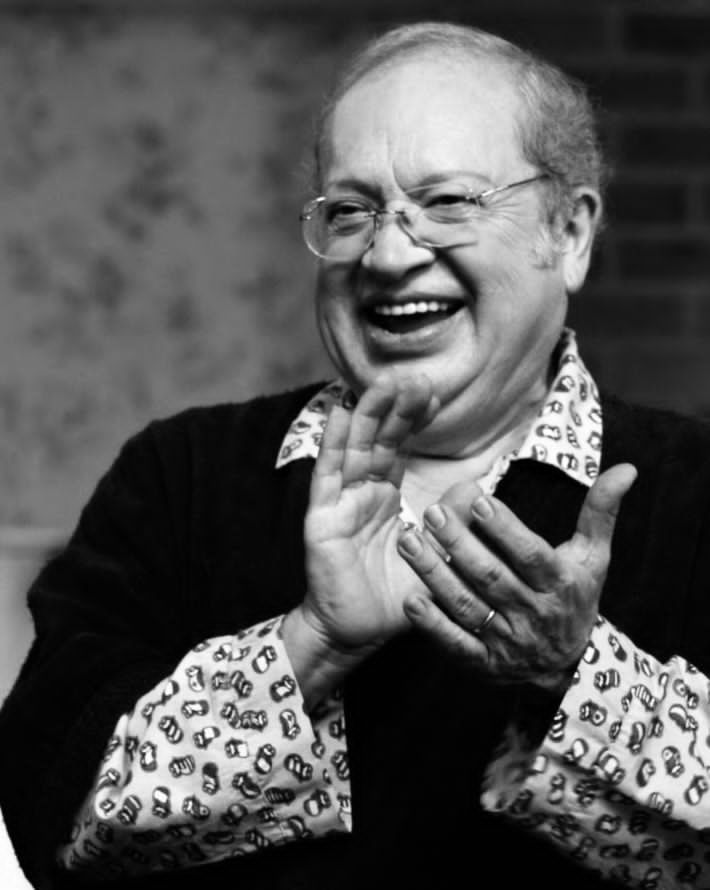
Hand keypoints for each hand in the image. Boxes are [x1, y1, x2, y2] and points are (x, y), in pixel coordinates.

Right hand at [288, 375, 438, 676]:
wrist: (358, 632)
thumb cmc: (394, 597)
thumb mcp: (435, 555)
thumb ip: (452, 522)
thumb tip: (476, 488)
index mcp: (386, 496)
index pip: (399, 447)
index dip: (412, 420)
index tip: (433, 395)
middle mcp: (362, 492)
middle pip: (378, 440)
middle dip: (395, 409)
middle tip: (415, 380)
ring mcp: (341, 502)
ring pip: (354, 449)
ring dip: (367, 415)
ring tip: (383, 384)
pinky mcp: (322, 517)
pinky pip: (327, 476)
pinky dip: (333, 444)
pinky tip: (339, 413)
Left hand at [397, 463, 636, 690]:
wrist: (570, 663)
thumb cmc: (576, 594)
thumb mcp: (594, 555)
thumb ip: (601, 511)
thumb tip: (626, 468)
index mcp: (559, 584)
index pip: (530, 556)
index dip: (505, 530)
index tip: (479, 502)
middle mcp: (533, 614)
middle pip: (492, 578)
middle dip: (459, 544)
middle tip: (431, 513)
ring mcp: (507, 641)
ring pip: (468, 606)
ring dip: (435, 575)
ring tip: (408, 542)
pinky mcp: (484, 664)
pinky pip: (457, 645)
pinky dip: (433, 626)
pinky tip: (411, 599)